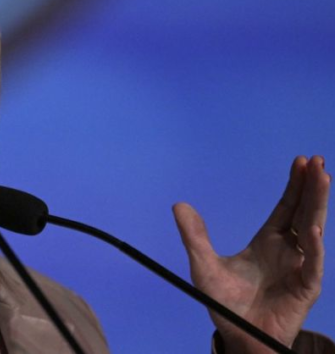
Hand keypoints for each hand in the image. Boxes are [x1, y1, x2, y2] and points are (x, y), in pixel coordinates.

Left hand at [173, 156, 329, 353]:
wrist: (238, 336)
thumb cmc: (224, 303)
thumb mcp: (203, 265)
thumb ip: (194, 236)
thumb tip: (179, 205)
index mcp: (268, 241)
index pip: (286, 206)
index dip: (295, 185)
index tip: (301, 161)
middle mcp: (288, 250)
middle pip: (303, 211)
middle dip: (312, 187)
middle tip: (317, 161)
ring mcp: (299, 267)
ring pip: (313, 229)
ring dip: (318, 204)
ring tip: (323, 178)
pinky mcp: (305, 288)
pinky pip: (311, 264)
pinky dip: (312, 247)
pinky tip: (311, 228)